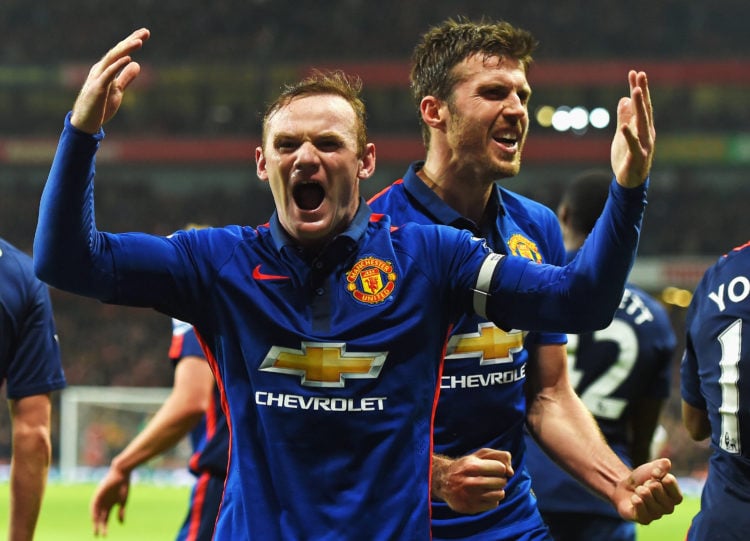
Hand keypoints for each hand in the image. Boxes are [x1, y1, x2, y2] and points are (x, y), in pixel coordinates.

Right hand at [71, 28, 149, 133]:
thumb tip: (136, 64)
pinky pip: (107, 75)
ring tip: (139, 41)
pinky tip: (128, 59)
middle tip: (146, 31)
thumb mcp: (117, 90)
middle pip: (117, 51)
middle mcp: (101, 69)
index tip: (145, 33)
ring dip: (126, 49)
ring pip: (112, 59)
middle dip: (131, 40)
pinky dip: (117, 65)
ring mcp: (98, 78)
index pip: (120, 52)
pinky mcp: (97, 89)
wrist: (86, 124)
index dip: (131, 42)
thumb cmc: (100, 107)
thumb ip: (126, 77)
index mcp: (106, 69)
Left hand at [90, 465, 131, 535]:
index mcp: (110, 505)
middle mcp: (103, 503)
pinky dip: (94, 511)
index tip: (104, 536)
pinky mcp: (98, 494)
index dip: (104, 526)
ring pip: (95, 512)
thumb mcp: (123, 502)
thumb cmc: (124, 486)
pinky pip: (94, 504)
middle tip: (97, 535)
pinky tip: (94, 518)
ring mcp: (100, 499)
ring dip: (95, 520)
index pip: (105, 518)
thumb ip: (121, 512)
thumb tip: (121, 524)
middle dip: (98, 526)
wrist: (122, 473)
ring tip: (95, 528)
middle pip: (99, 517)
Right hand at [431, 448, 513, 513]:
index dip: (500, 468)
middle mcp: (470, 482)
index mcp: (471, 466)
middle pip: (501, 482)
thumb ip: (499, 456)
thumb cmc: (467, 466)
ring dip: (498, 490)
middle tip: (492, 478)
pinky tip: (484, 495)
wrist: (444, 481)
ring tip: (490, 486)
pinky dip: (493, 499)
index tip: (494, 468)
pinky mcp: (471, 508)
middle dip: (500, 479)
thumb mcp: (479, 455)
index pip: (500, 468)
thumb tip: (511, 472)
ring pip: (499, 494)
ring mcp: (470, 497)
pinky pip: (494, 504)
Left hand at [610, 70, 654, 187]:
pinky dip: (629, 136)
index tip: (635, 73)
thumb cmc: (627, 157)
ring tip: (635, 92)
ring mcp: (643, 145)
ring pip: (642, 124)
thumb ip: (624, 118)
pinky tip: (624, 127)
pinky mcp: (636, 158)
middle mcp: (647, 133)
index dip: (638, 89)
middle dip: (642, 92)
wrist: (629, 182)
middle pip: (645, 110)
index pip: (641, 105)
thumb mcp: (622, 134)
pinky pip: (633, 145)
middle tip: (640, 75)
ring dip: (640, 107)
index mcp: (643, 127)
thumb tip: (624, 99)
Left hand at [613, 457, 683, 524]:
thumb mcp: (651, 469)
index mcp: (674, 495)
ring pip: (646, 496)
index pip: (670, 482)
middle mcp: (669, 508)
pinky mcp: (645, 520)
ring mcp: (657, 515)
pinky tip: (634, 498)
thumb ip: (661, 465)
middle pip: (656, 488)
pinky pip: (640, 509)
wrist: (624, 489)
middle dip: (647, 482)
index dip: (658, 475)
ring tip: (639, 491)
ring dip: (639, 490)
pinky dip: (635, 500)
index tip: (654, 475)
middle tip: (645, 485)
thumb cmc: (642, 479)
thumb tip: (666, 463)